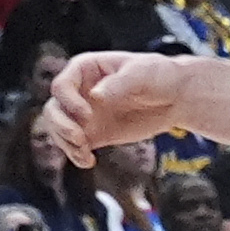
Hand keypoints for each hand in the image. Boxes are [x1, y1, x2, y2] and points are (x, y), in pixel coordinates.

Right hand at [44, 50, 187, 167]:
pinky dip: (76, 155)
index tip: (86, 115)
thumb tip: (95, 95)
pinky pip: (75, 146)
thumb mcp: (141, 73)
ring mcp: (84, 114)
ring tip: (84, 153)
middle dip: (60, 126)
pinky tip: (88, 161)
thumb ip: (118, 84)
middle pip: (53, 109)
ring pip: (59, 130)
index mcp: (85, 69)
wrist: (176, 97)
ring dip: (65, 144)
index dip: (68, 101)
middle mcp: (79, 91)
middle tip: (79, 139)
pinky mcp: (94, 134)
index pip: (61, 85)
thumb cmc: (158, 75)